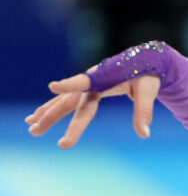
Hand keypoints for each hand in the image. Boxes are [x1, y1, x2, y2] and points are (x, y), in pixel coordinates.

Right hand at [25, 70, 160, 148]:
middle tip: (35, 131)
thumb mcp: (148, 91)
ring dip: (47, 114)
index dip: (70, 85)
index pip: (85, 82)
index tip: (53, 86)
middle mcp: (92, 80)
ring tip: (31, 127)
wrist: (145, 60)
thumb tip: (144, 135)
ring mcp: (87, 85)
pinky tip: (36, 117)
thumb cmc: (147, 75)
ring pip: (64, 102)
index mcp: (105, 76)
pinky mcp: (88, 89)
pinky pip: (66, 101)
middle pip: (69, 100)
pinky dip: (52, 108)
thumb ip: (144, 111)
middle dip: (52, 116)